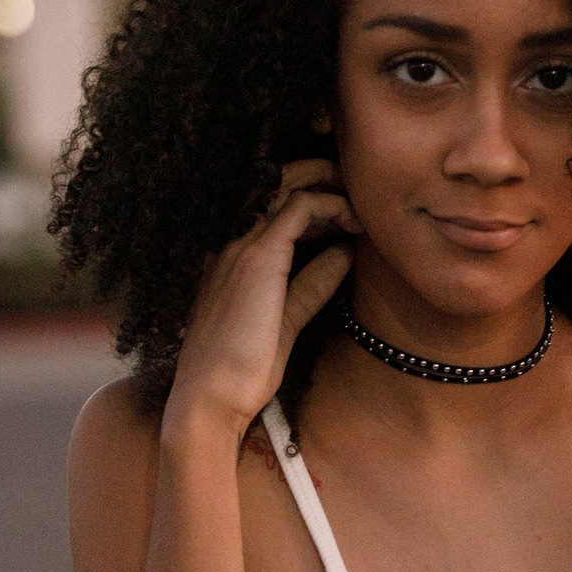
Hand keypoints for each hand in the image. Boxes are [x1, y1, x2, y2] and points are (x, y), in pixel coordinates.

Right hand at [164, 158, 361, 437]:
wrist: (211, 398)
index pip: (268, 203)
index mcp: (231, 255)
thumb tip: (344, 254)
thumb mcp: (287, 318)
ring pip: (286, 185)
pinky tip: (354, 223)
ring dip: (328, 183)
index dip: (307, 194)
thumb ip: (312, 284)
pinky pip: (300, 208)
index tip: (344, 209)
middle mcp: (232, 242)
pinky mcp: (259, 257)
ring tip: (360, 199)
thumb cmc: (242, 369)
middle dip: (317, 173)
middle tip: (354, 186)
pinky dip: (332, 206)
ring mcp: (241, 245)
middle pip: (274, 182)